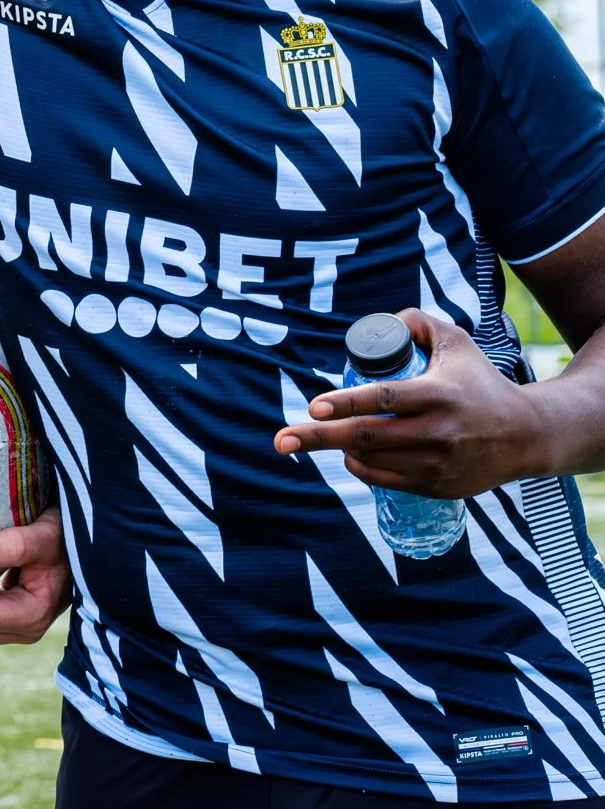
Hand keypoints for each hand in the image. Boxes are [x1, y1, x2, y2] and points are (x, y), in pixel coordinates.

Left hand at [274, 310, 545, 495]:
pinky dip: (361, 467)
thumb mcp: (457, 342)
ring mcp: (438, 463)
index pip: (384, 399)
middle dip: (318, 438)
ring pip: (373, 461)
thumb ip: (417, 323)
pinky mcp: (438, 486)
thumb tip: (381, 322)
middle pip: (368, 436)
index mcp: (439, 395)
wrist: (528, 435)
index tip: (313, 405)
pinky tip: (349, 455)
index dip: (345, 403)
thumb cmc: (482, 382)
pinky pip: (386, 480)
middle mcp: (438, 433)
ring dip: (339, 450)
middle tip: (281, 440)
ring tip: (317, 437)